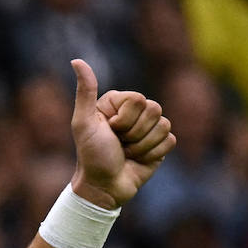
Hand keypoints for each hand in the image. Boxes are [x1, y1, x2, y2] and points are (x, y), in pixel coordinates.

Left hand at [69, 59, 174, 208]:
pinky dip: (153, 154)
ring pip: (164, 125)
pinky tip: (138, 160)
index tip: (109, 131)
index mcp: (119, 102)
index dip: (125, 119)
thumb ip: (85, 91)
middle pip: (155, 110)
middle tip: (119, 144)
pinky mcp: (161, 144)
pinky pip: (170, 140)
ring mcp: (149, 128)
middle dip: (134, 134)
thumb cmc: (91, 156)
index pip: (139, 99)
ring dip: (142, 146)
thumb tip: (77, 60)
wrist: (104, 187)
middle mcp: (136, 112)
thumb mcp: (83, 123)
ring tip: (127, 153)